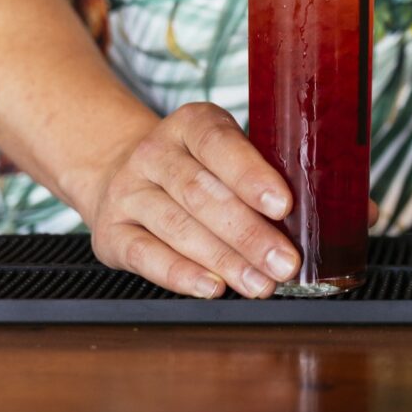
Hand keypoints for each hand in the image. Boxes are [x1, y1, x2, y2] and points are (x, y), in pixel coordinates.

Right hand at [87, 103, 299, 298]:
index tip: (283, 206)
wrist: (121, 176)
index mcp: (190, 124)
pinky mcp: (110, 233)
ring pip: (178, 227)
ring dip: (225, 260)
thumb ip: (255, 174)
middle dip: (249, 233)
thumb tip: (301, 219)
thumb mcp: (223, 152)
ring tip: (261, 283)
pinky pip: (146, 256)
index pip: (220, 144)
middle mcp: (153, 154)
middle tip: (284, 262)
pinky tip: (213, 287)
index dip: (251, 176)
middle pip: (202, 194)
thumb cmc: (195, 168)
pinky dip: (181, 275)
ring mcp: (127, 193)